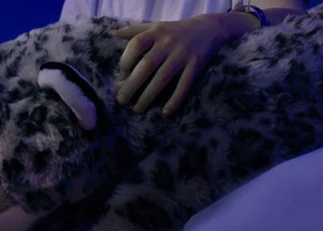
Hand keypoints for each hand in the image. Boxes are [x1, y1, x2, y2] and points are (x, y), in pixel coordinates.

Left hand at [115, 16, 232, 116]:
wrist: (209, 27)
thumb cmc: (176, 30)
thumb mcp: (156, 26)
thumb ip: (135, 30)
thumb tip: (113, 33)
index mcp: (156, 31)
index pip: (136, 44)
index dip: (126, 59)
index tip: (121, 73)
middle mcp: (168, 42)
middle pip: (147, 65)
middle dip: (132, 84)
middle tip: (121, 101)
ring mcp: (183, 54)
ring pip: (163, 77)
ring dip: (149, 95)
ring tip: (138, 109)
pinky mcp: (196, 65)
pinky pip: (184, 85)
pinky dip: (175, 99)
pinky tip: (166, 113)